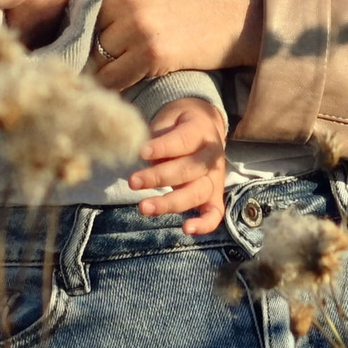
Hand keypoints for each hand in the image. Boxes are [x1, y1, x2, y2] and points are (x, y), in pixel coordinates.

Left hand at [90, 0, 261, 90]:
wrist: (246, 7)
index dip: (83, 13)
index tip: (88, 25)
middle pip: (85, 26)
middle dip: (94, 39)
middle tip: (110, 48)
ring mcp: (138, 21)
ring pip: (96, 54)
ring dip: (105, 63)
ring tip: (121, 64)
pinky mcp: (152, 52)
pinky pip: (113, 77)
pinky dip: (116, 84)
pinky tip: (127, 81)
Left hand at [131, 94, 227, 233]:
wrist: (203, 125)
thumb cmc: (178, 124)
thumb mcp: (168, 118)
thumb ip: (157, 135)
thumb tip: (139, 154)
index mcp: (201, 131)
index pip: (183, 141)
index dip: (162, 148)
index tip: (141, 152)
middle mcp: (212, 156)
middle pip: (189, 170)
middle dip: (159, 177)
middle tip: (133, 181)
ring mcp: (215, 178)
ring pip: (197, 193)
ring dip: (170, 203)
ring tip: (144, 208)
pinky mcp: (215, 196)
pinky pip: (215, 214)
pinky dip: (204, 224)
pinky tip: (187, 229)